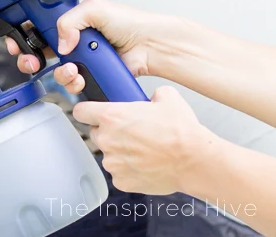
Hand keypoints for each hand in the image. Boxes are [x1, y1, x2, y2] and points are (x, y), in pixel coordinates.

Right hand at [5, 0, 170, 93]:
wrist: (148, 45)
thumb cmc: (129, 22)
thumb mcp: (94, 10)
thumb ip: (68, 21)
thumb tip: (60, 44)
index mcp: (70, 22)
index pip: (38, 28)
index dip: (25, 37)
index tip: (18, 44)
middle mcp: (72, 41)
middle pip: (40, 54)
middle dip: (31, 60)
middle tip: (32, 62)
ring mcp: (80, 60)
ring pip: (55, 72)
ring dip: (59, 73)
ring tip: (71, 70)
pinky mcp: (89, 76)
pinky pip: (71, 84)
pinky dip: (72, 83)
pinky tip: (80, 77)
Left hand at [74, 86, 213, 194]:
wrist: (195, 160)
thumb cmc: (181, 131)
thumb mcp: (167, 97)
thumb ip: (151, 93)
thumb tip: (152, 97)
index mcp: (111, 116)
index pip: (80, 112)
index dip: (87, 111)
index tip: (92, 113)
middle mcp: (106, 139)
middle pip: (95, 133)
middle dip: (109, 132)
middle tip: (131, 132)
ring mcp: (112, 162)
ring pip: (108, 154)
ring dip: (120, 152)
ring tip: (143, 150)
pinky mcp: (121, 181)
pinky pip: (119, 173)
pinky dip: (129, 170)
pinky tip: (146, 164)